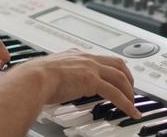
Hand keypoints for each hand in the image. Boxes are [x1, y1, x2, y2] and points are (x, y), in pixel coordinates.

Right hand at [5, 49, 141, 118]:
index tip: (118, 77)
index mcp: (76, 54)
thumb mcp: (52, 72)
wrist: (33, 78)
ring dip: (129, 91)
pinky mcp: (92, 80)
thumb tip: (60, 85)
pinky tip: (131, 111)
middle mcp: (86, 58)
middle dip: (128, 77)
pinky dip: (126, 103)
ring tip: (132, 103)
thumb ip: (61, 75)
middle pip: (118, 64)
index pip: (102, 58)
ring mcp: (90, 68)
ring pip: (120, 78)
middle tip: (131, 90)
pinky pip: (115, 93)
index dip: (114, 68)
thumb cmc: (35, 79)